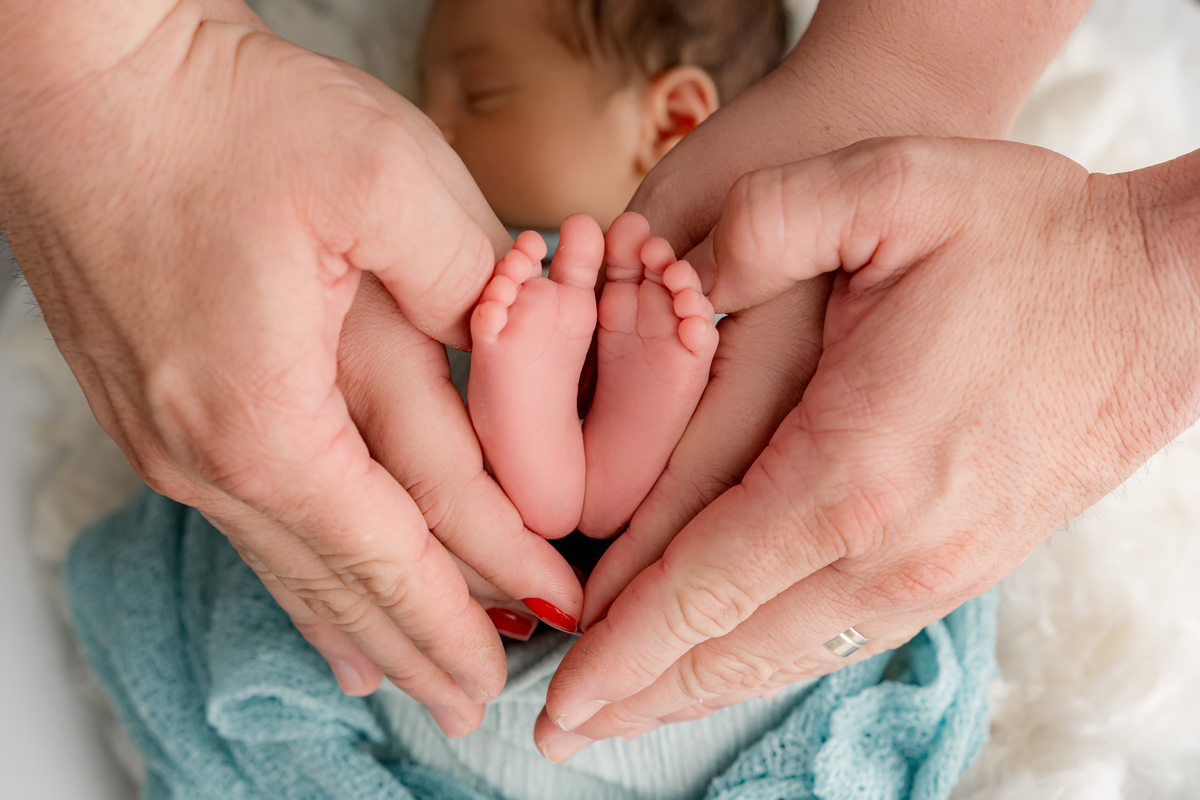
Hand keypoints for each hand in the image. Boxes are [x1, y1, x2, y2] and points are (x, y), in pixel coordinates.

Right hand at [0, 2, 577, 734]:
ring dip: (356, 626)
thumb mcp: (381, 178)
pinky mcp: (159, 409)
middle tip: (472, 704)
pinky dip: (296, 577)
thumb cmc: (219, 116)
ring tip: (403, 682)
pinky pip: (247, 525)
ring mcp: (172, 439)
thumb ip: (468, 285)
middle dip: (419, 643)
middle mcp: (209, 454)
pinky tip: (311, 609)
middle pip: (341, 578)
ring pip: (288, 563)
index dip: (475, 597)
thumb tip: (517, 349)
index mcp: (269, 417)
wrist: (83, 76)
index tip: (539, 632)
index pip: (399, 546)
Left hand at [535, 138, 1199, 757]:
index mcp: (851, 463)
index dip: (620, 645)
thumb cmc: (1031, 239)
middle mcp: (889, 544)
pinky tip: (730, 667)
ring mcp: (933, 568)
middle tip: (562, 726)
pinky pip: (838, 638)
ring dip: (696, 692)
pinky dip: (766, 663)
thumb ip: (764, 225)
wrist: (1164, 296)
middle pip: (731, 646)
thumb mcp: (891, 186)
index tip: (559, 693)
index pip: (699, 583)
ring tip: (627, 715)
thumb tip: (674, 280)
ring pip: (784, 657)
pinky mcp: (961, 565)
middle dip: (638, 693)